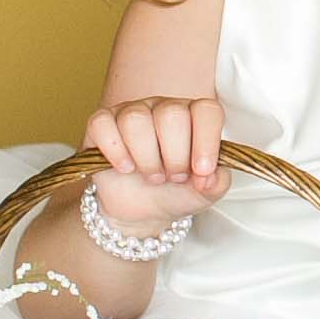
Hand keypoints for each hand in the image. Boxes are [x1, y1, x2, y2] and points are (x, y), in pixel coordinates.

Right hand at [84, 93, 231, 230]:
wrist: (142, 210)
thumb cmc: (176, 192)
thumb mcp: (205, 192)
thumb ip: (216, 182)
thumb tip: (209, 176)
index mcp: (195, 117)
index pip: (207, 111)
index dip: (206, 141)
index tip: (202, 171)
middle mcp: (165, 108)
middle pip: (171, 115)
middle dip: (174, 156)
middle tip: (173, 177)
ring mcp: (132, 112)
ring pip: (136, 120)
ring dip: (145, 158)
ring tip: (152, 175)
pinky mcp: (102, 123)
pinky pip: (103, 124)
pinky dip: (114, 151)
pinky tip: (125, 168)